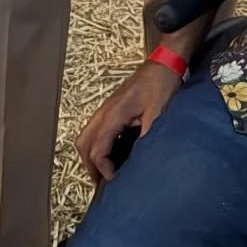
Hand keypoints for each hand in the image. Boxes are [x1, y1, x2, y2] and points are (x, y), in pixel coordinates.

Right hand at [75, 62, 182, 183]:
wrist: (163, 63)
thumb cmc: (161, 85)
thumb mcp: (158, 113)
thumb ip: (147, 137)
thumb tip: (140, 163)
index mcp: (113, 115)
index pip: (97, 150)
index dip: (104, 170)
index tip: (117, 182)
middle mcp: (104, 112)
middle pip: (83, 144)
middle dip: (90, 166)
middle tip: (104, 184)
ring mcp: (106, 109)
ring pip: (86, 136)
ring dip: (91, 156)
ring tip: (106, 173)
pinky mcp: (112, 108)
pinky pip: (95, 130)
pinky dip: (97, 146)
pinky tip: (113, 155)